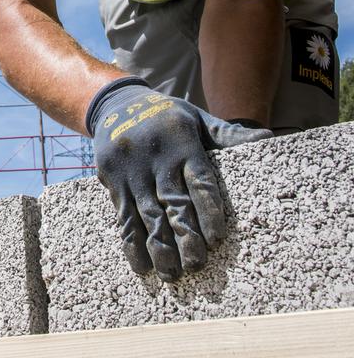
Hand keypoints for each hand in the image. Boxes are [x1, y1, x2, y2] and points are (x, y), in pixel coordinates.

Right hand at [86, 77, 272, 281]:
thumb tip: (267, 141)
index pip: (198, 180)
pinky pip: (122, 216)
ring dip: (160, 247)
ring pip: (147, 215)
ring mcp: (131, 169)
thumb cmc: (166, 116)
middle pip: (173, 202)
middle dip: (186, 237)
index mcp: (181, 141)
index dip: (208, 211)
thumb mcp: (197, 118)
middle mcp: (155, 156)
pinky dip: (132, 244)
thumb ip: (227, 134)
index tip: (217, 240)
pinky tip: (142, 266)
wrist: (115, 104)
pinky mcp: (111, 179)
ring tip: (172, 275)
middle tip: (197, 265)